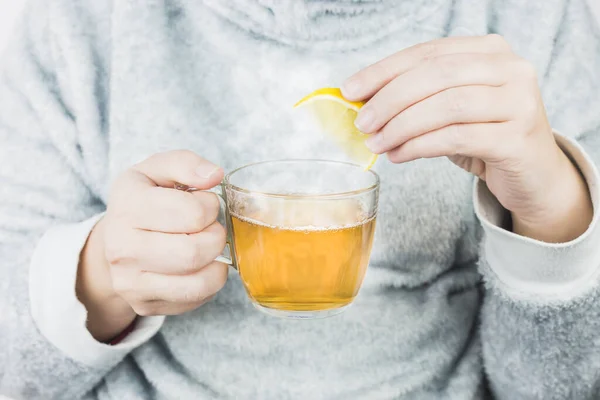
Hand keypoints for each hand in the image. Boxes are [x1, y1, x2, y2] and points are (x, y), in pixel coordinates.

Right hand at [77, 151, 227, 341]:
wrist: (116, 239)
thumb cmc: (146, 200)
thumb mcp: (158, 170)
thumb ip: (186, 164)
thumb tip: (214, 175)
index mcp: (127, 206)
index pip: (192, 213)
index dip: (210, 206)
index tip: (204, 204)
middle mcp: (121, 247)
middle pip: (194, 252)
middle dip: (216, 236)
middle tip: (210, 228)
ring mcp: (129, 282)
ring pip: (199, 282)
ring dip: (217, 261)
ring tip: (208, 247)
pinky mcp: (143, 305)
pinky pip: (196, 299)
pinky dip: (209, 281)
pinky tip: (200, 265)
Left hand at [342, 35, 591, 242]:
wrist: (533, 174)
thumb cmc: (484, 136)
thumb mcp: (450, 109)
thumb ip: (416, 98)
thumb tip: (361, 101)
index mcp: (490, 50)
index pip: (427, 52)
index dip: (384, 71)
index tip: (350, 90)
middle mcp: (511, 68)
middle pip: (436, 75)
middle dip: (390, 99)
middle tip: (361, 123)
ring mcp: (519, 101)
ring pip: (447, 106)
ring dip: (402, 126)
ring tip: (377, 143)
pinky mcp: (518, 138)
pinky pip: (457, 137)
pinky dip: (420, 146)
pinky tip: (399, 155)